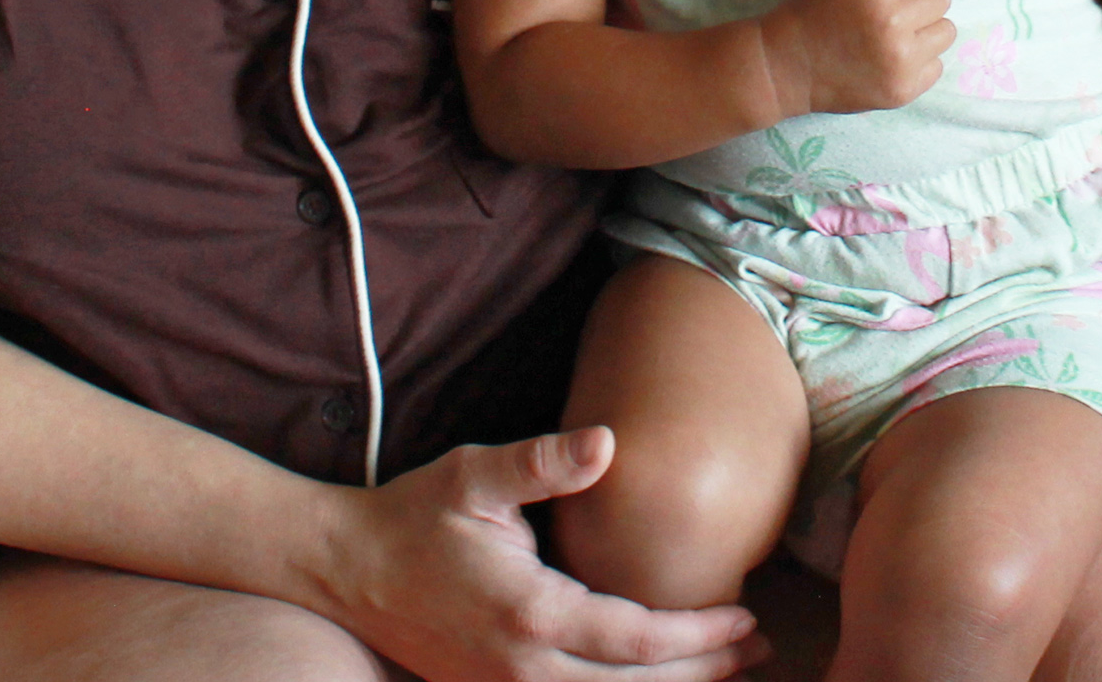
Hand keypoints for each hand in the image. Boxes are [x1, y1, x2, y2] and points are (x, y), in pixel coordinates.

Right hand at [304, 428, 764, 681]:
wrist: (344, 568)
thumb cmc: (413, 514)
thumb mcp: (474, 474)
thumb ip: (542, 463)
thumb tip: (608, 442)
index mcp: (531, 613)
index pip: (638, 639)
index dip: (699, 634)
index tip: (745, 617)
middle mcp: (522, 669)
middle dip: (703, 673)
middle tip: (757, 650)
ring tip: (723, 671)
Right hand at [755, 0, 952, 116]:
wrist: (784, 66)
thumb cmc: (810, 8)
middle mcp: (891, 21)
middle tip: (890, 9)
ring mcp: (899, 60)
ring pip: (945, 31)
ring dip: (924, 30)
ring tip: (892, 35)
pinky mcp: (903, 90)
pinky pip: (937, 65)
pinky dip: (918, 62)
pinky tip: (889, 60)